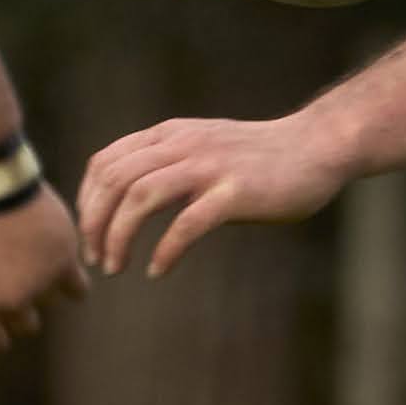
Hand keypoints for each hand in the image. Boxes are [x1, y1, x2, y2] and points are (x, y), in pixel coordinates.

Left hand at [0, 188, 87, 355]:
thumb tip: (3, 315)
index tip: (2, 329)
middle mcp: (10, 302)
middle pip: (26, 326)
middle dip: (24, 310)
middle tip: (20, 283)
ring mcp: (40, 286)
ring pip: (52, 302)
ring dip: (46, 286)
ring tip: (36, 258)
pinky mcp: (65, 267)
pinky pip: (78, 291)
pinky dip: (74, 284)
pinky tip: (67, 270)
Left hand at [78, 115, 350, 277]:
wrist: (318, 146)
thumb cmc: (262, 156)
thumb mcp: (205, 147)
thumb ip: (170, 162)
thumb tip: (132, 197)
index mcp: (170, 135)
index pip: (105, 163)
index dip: (87, 202)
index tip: (89, 234)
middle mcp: (183, 145)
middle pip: (115, 181)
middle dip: (95, 224)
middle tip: (95, 259)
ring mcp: (209, 167)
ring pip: (140, 198)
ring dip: (119, 236)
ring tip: (115, 267)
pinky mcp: (235, 192)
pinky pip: (187, 224)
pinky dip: (165, 250)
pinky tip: (158, 269)